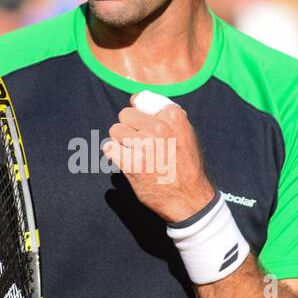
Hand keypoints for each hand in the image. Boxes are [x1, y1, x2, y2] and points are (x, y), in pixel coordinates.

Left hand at [103, 94, 215, 223]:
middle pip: (124, 115)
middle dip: (129, 126)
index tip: (142, 124)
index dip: (138, 112)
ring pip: (115, 130)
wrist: (188, 198)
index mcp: (173, 116)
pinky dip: (114, 154)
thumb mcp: (186, 133)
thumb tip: (137, 99)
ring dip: (121, 141)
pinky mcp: (131, 164)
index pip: (139, 100)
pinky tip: (125, 160)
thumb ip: (166, 116)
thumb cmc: (185, 165)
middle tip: (138, 142)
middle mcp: (158, 128)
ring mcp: (143, 146)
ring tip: (134, 152)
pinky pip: (109, 148)